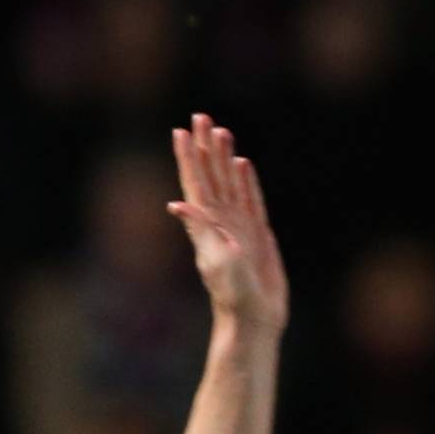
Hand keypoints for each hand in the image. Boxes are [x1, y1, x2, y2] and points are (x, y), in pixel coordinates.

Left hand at [167, 113, 288, 335]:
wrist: (253, 315)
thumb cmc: (231, 292)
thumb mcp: (214, 259)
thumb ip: (200, 229)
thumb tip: (177, 204)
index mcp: (206, 224)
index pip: (195, 182)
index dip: (188, 157)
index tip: (181, 131)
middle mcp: (219, 220)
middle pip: (211, 175)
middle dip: (205, 147)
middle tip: (201, 118)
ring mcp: (238, 225)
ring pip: (230, 182)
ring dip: (224, 157)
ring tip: (222, 131)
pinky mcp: (257, 233)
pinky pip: (252, 198)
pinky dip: (247, 181)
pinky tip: (244, 164)